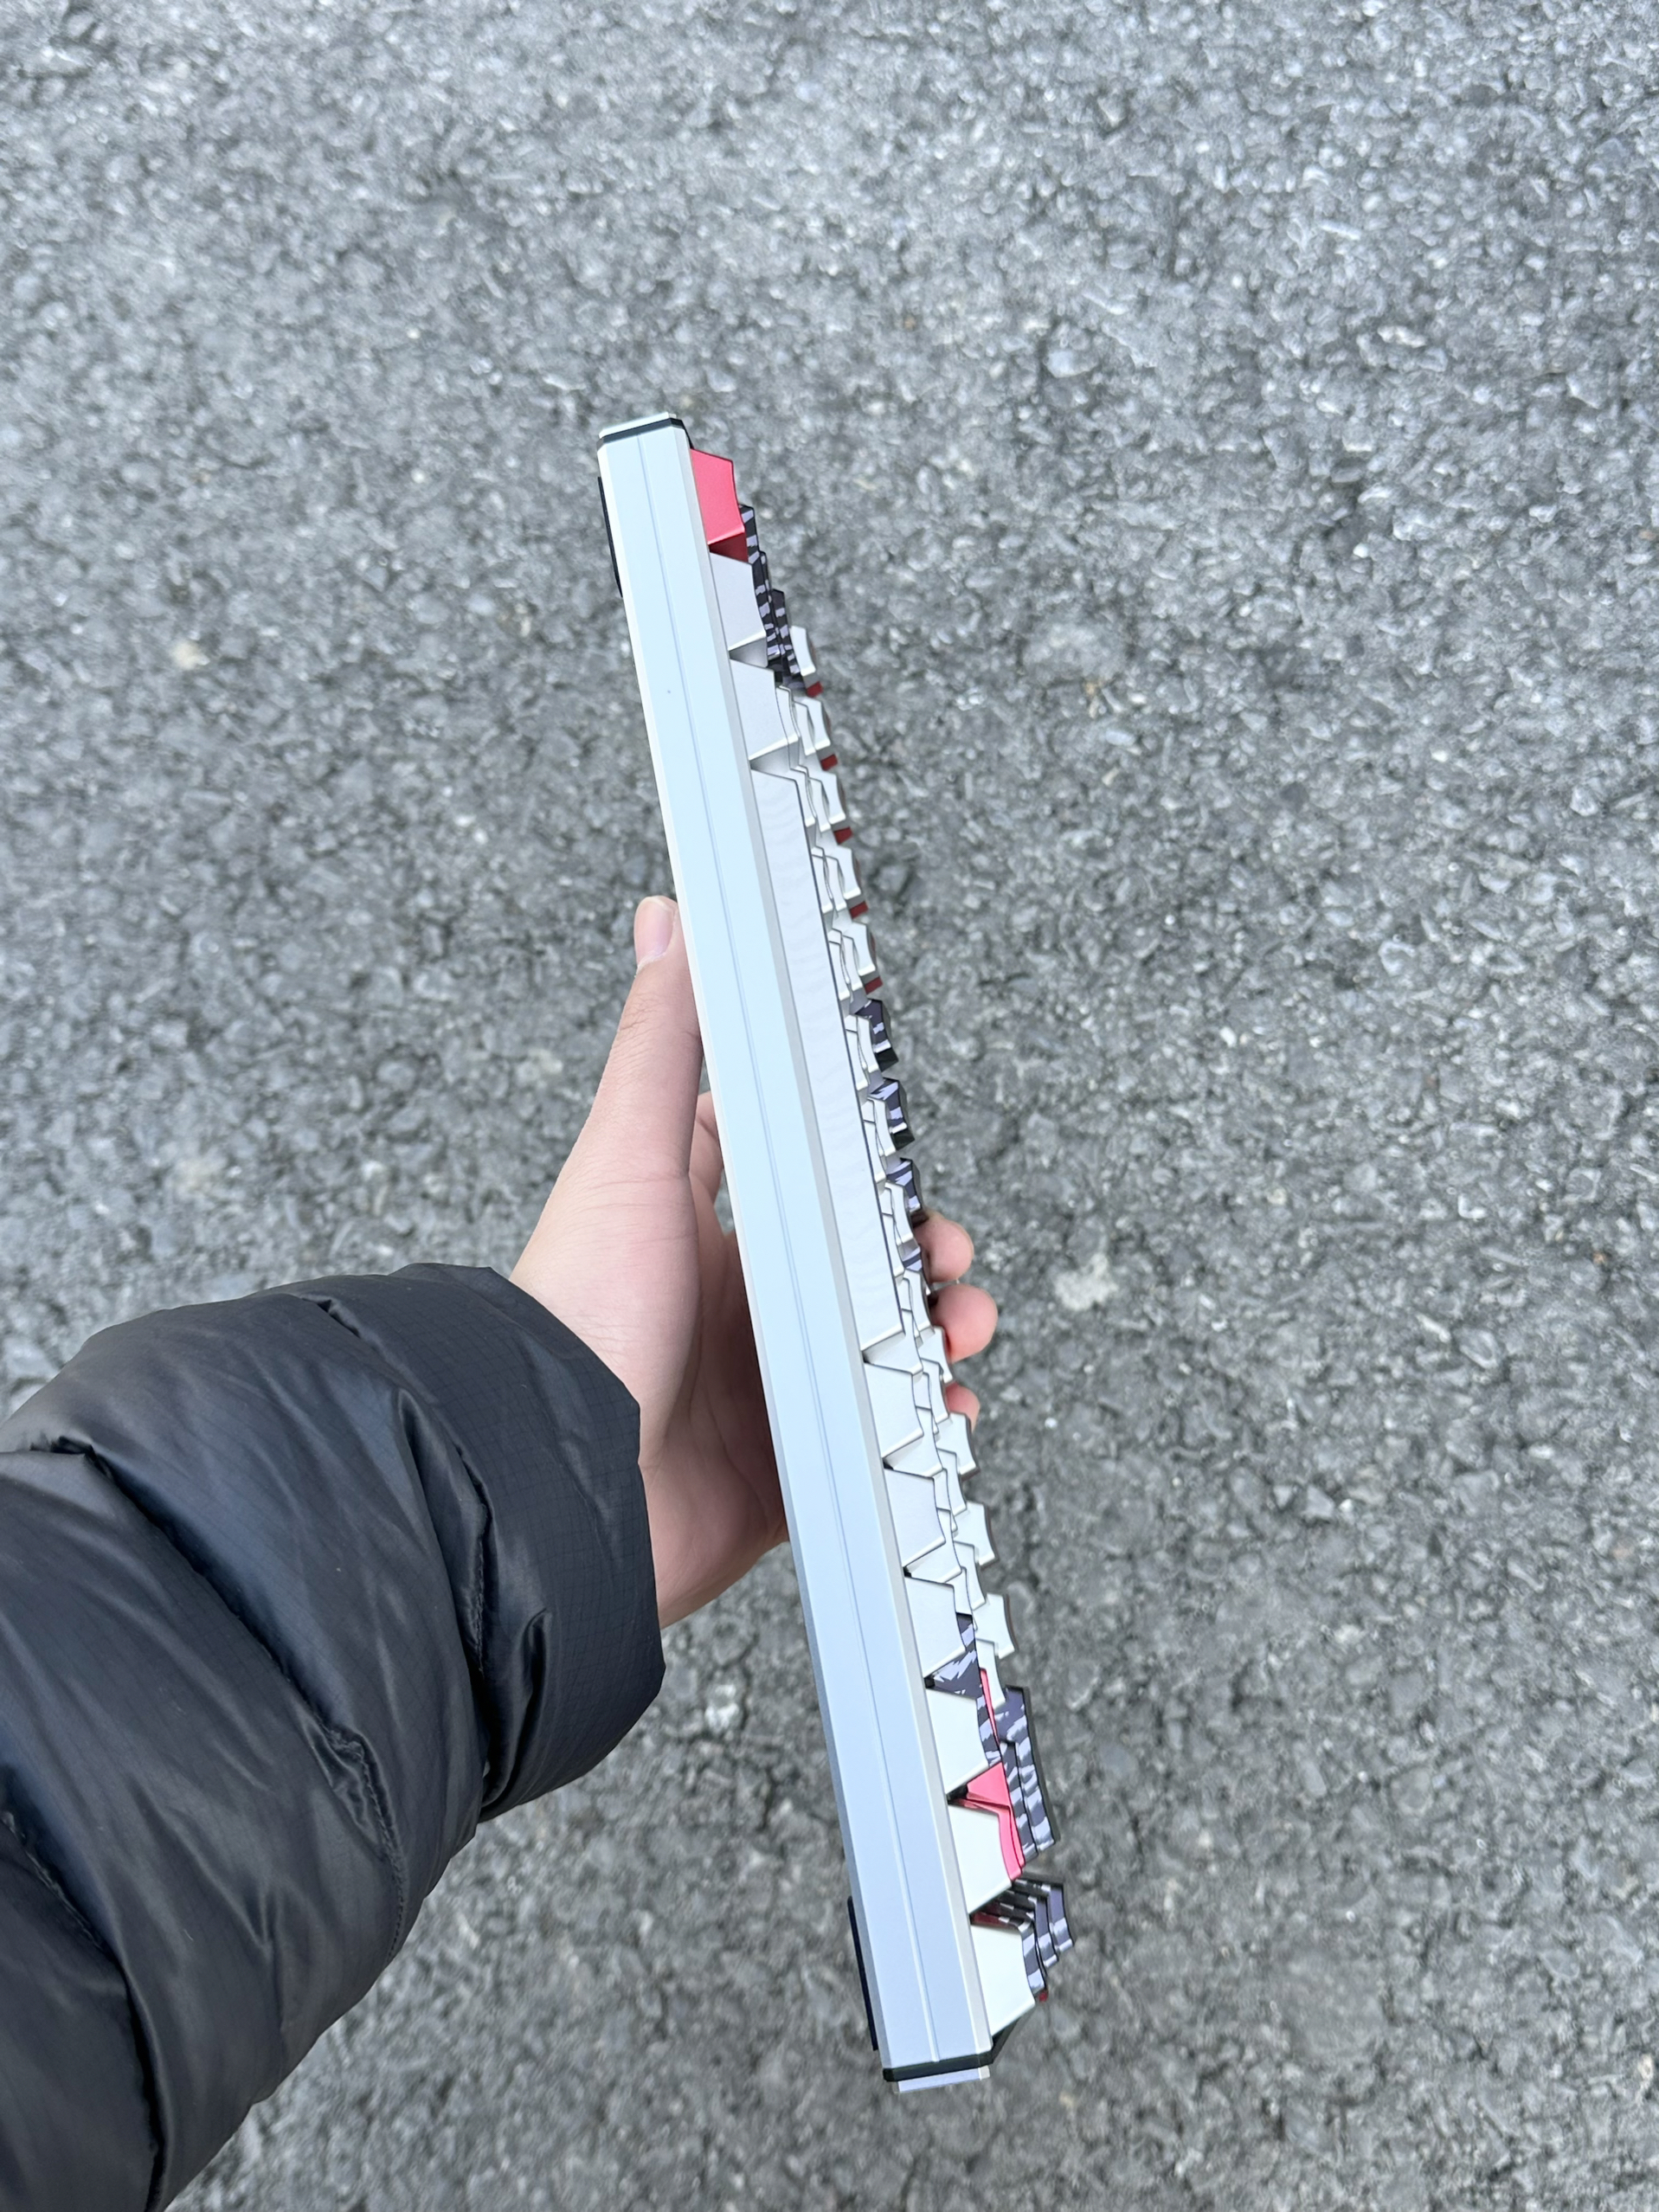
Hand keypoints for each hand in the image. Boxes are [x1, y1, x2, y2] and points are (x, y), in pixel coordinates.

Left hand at [511, 896, 998, 1626]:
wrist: (558, 1481)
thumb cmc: (577, 1315)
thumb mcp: (629, 1158)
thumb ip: (662, 1041)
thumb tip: (665, 921)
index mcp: (699, 1231)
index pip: (792, 1174)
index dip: (855, 1160)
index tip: (901, 1150)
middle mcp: (730, 1308)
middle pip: (856, 1264)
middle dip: (919, 1253)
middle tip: (945, 1253)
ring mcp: (758, 1389)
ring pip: (879, 1347)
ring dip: (935, 1329)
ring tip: (957, 1325)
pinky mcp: (778, 1467)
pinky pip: (872, 1436)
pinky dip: (918, 1419)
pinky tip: (937, 1401)